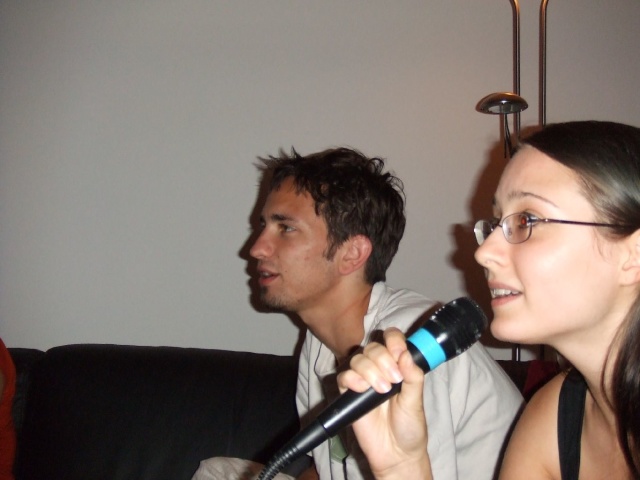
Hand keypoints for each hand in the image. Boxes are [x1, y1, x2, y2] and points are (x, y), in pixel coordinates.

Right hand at [338, 328, 432, 479]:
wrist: (396, 453)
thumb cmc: (409, 426)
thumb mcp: (416, 400)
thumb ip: (413, 376)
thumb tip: (406, 355)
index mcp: (398, 365)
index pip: (392, 339)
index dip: (394, 341)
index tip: (399, 354)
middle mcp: (379, 368)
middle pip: (373, 347)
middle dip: (383, 360)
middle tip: (394, 381)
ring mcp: (363, 380)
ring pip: (358, 359)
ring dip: (370, 371)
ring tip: (382, 390)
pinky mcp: (349, 393)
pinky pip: (344, 376)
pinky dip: (353, 379)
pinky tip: (362, 390)